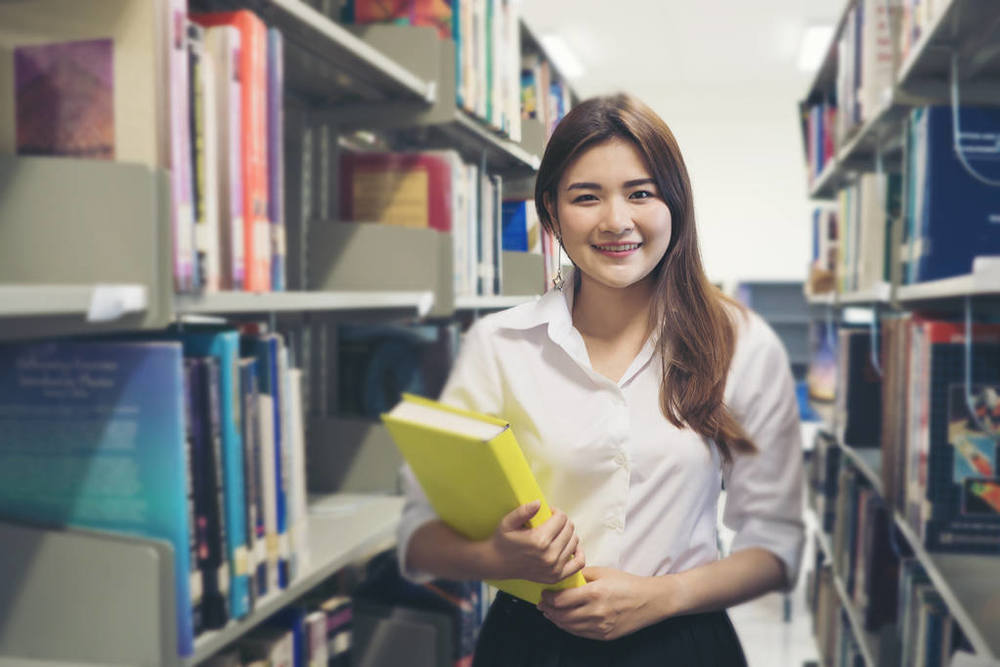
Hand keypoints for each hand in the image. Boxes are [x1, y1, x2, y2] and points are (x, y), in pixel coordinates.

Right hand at [485, 501, 584, 584]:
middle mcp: (549, 555)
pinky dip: (578, 553)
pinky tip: (570, 546)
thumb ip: (523, 511)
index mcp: (539, 540)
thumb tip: (539, 503)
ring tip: (557, 532)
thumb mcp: (508, 522)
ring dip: (568, 534)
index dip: (556, 512)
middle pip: (569, 529)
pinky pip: (578, 563)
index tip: (549, 512)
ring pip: (574, 542)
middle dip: (563, 521)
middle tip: (552, 522)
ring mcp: (554, 568)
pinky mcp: (556, 577)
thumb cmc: (502, 541)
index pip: (561, 518)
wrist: (496, 563)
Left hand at [536, 567, 657, 640]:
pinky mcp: (604, 635)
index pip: (562, 600)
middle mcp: (596, 611)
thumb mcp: (604, 572)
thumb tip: (565, 576)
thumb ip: (583, 574)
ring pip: (569, 626)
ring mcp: (600, 626)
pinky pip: (580, 633)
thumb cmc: (627, 584)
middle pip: (562, 615)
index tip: (544, 593)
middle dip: (549, 610)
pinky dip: (569, 627)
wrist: (650, 601)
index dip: (549, 598)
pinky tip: (565, 620)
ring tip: (550, 613)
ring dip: (556, 620)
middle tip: (542, 604)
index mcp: (594, 593)